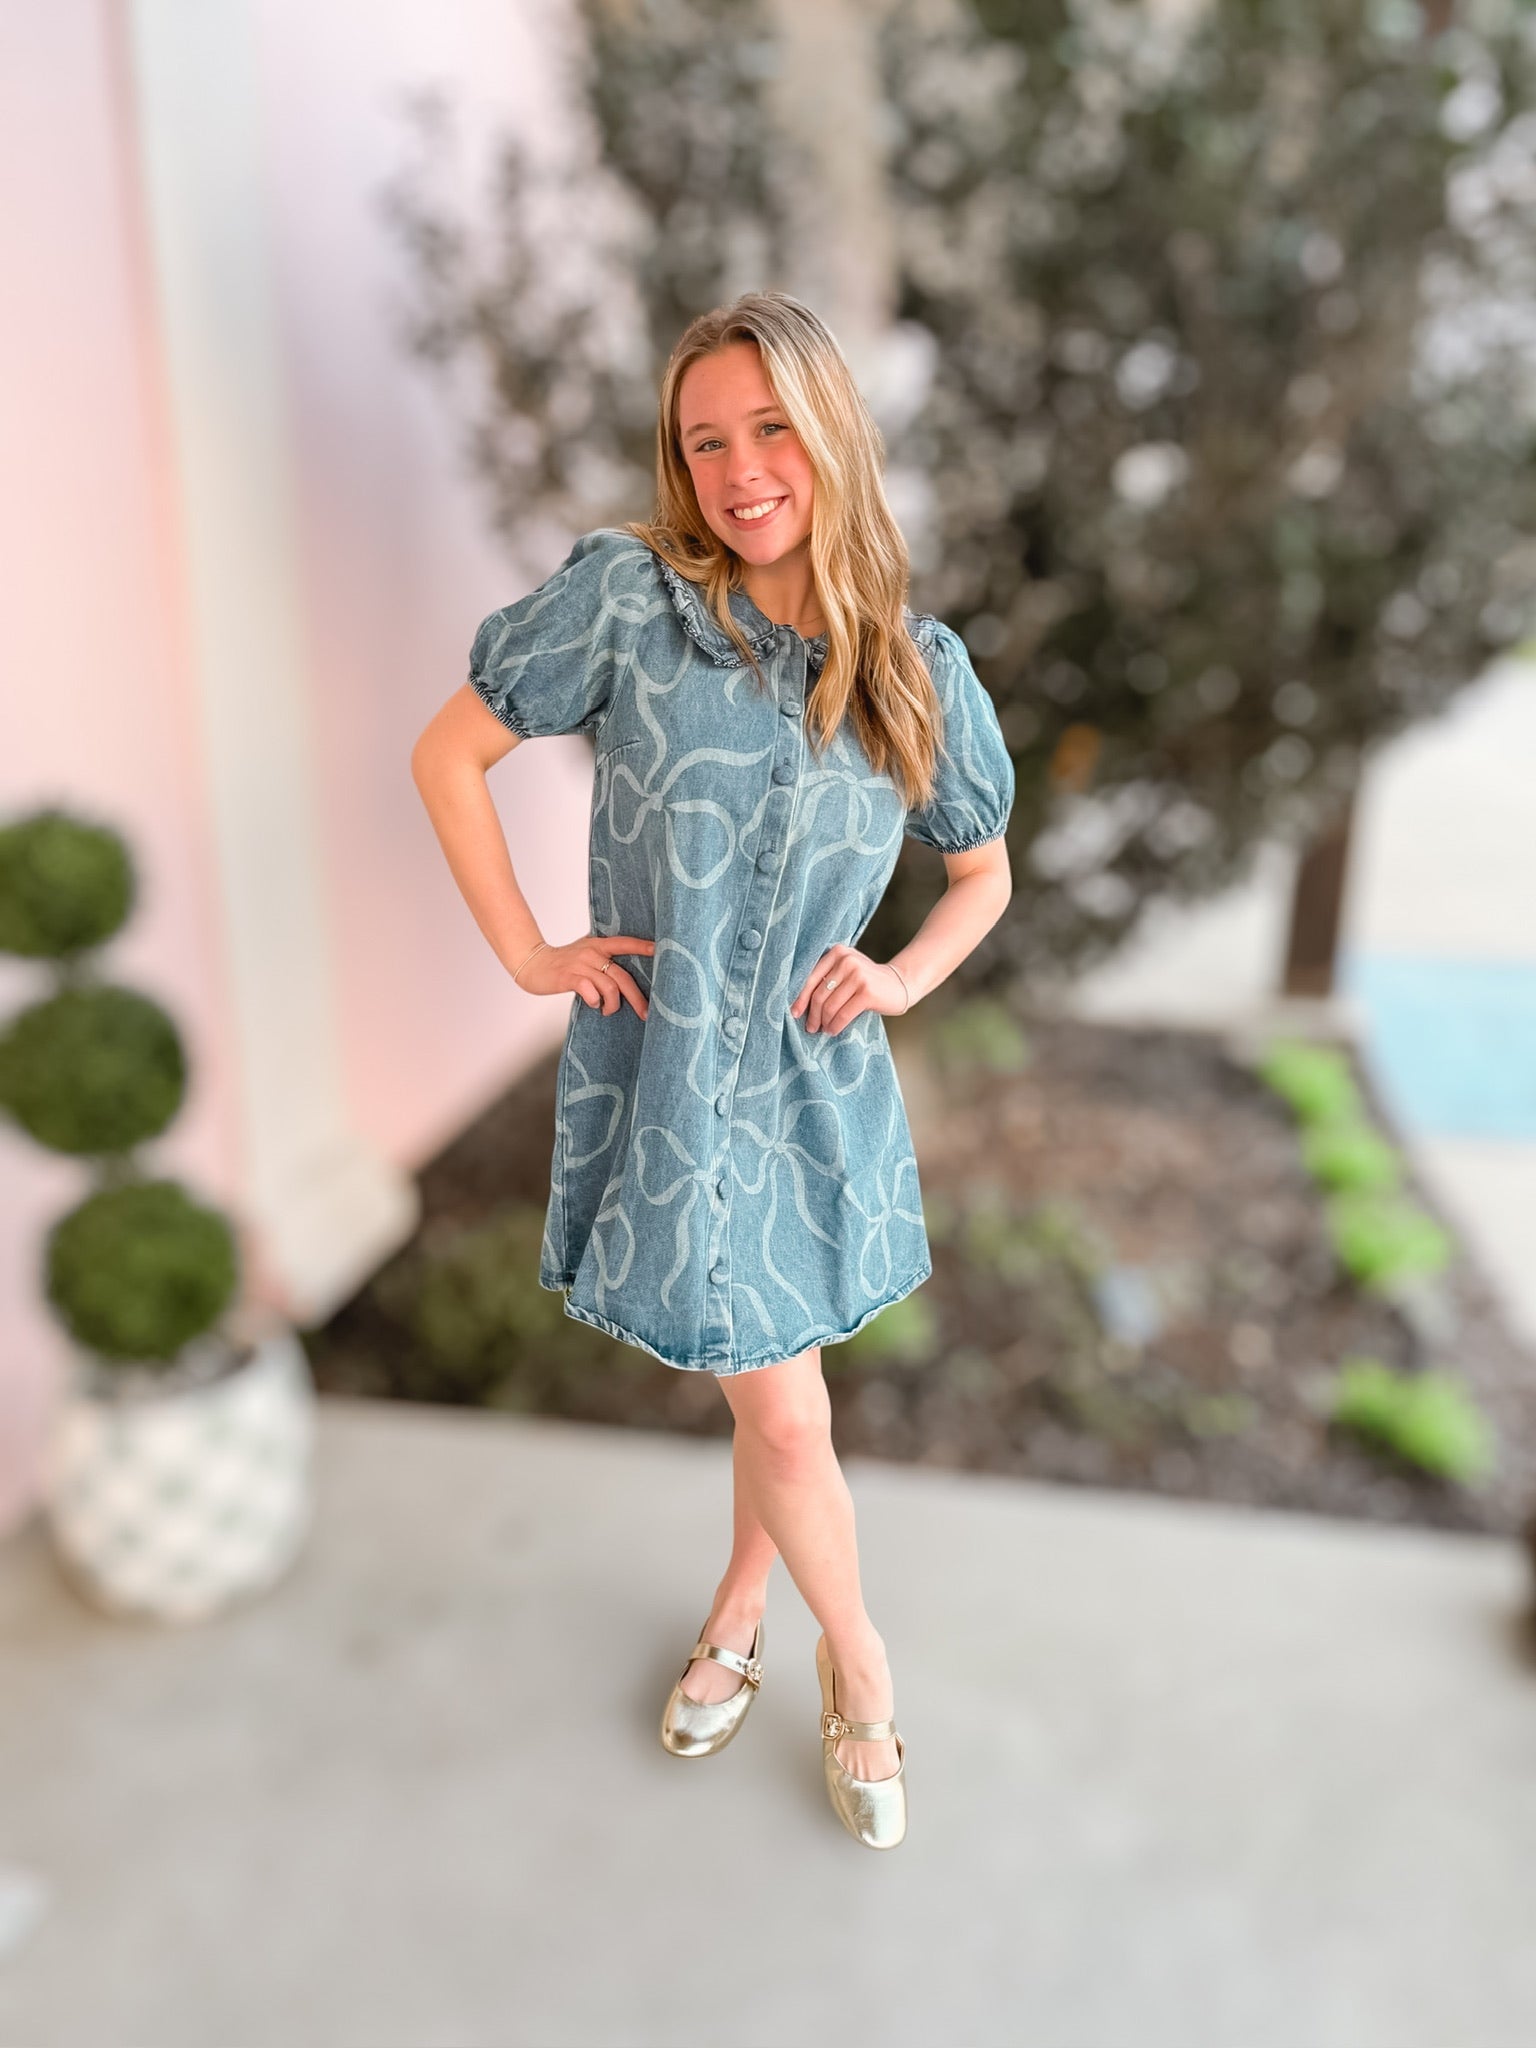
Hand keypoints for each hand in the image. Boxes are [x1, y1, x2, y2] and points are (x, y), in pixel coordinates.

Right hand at [514, 933, 654, 1018]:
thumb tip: (628, 979)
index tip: (660, 950)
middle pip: (622, 976)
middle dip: (637, 998)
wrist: (533, 964)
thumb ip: (604, 959)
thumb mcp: (585, 954)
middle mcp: (592, 952)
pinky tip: (593, 1004)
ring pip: (609, 987)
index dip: (643, 946)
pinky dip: (596, 1002)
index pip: (625, 943)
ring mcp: (580, 965)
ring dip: (613, 1004)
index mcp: (598, 944)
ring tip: (607, 1010)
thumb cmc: (564, 964)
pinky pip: (591, 993)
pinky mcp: (569, 977)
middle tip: (646, 1013)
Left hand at [789, 946, 908, 1035]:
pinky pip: (843, 1014)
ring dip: (824, 1023)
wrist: (900, 984)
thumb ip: (827, 978)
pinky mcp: (867, 992)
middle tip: (810, 1027)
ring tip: (823, 1030)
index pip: (811, 978)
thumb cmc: (867, 981)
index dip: (800, 998)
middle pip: (819, 994)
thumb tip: (799, 1003)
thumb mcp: (847, 971)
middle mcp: (846, 960)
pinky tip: (833, 1030)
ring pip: (830, 1006)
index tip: (795, 1013)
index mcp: (837, 952)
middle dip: (812, 1015)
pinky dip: (835, 1026)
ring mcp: (858, 975)